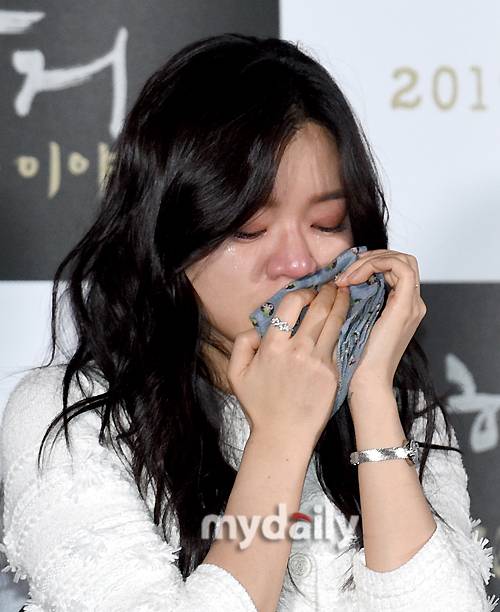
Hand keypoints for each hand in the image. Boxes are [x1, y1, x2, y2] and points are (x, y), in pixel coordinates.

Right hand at [227, 282, 350, 449]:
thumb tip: (257, 328)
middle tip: (333, 284)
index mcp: (273, 347)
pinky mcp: (333, 373)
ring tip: (345, 294)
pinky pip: (340, 344)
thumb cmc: (259, 406)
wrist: (284, 435)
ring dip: (341, 304)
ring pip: (335, 323)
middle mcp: (298, 350)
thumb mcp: (236, 374)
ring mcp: (318, 362)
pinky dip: (345, 328)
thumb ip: (241, 344)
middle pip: (319, 309)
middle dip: (328, 291)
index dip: (303, 292)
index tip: (308, 291)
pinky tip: (348, 320)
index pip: (292, 304)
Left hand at [335, 249, 425, 393]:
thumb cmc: (354, 359)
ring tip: (346, 277)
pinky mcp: (406, 307)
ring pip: (401, 260)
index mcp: (401, 307)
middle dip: (370, 258)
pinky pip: (399, 268)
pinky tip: (351, 281)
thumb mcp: (353, 322)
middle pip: (400, 260)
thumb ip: (354, 301)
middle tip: (345, 271)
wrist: (365, 382)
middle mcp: (412, 304)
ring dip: (370, 260)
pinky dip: (374, 266)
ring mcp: (412, 305)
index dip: (369, 262)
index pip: (393, 268)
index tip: (344, 274)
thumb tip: (338, 282)